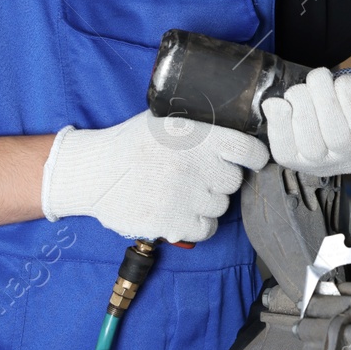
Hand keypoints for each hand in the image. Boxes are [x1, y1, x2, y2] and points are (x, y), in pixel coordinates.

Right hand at [40, 112, 268, 242]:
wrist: (95, 173)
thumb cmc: (132, 144)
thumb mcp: (167, 120)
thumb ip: (201, 127)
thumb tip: (236, 128)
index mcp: (198, 136)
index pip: (248, 151)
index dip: (255, 157)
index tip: (252, 160)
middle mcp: (197, 167)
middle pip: (234, 181)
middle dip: (220, 178)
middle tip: (199, 174)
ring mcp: (187, 197)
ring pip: (221, 206)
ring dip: (207, 201)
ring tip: (182, 191)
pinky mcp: (175, 224)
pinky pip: (206, 229)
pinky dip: (198, 223)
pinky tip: (181, 210)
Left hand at [261, 66, 350, 176]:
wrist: (325, 118)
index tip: (344, 79)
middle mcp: (347, 160)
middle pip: (335, 134)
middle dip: (324, 97)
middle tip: (320, 75)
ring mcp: (318, 164)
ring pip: (309, 142)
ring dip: (301, 106)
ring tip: (302, 88)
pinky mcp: (292, 162)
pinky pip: (282, 148)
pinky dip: (278, 123)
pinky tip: (281, 104)